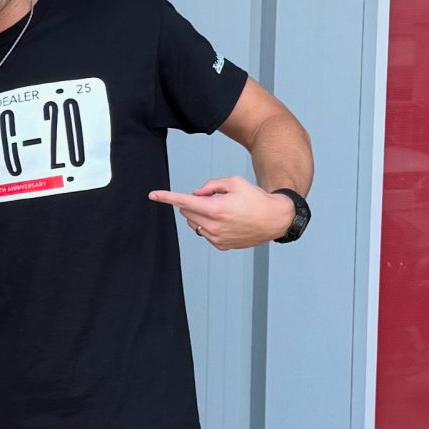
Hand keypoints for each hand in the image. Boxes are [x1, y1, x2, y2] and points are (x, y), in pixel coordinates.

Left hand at [149, 177, 295, 251]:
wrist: (275, 219)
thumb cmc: (256, 199)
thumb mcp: (234, 182)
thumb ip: (210, 185)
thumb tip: (195, 194)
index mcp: (216, 209)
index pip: (184, 202)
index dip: (166, 197)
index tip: (153, 195)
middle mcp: (214, 226)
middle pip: (187, 212)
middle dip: (191, 202)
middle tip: (210, 198)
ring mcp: (217, 238)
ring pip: (194, 223)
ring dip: (198, 214)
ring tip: (220, 209)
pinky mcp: (221, 246)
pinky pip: (204, 233)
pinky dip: (207, 225)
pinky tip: (225, 221)